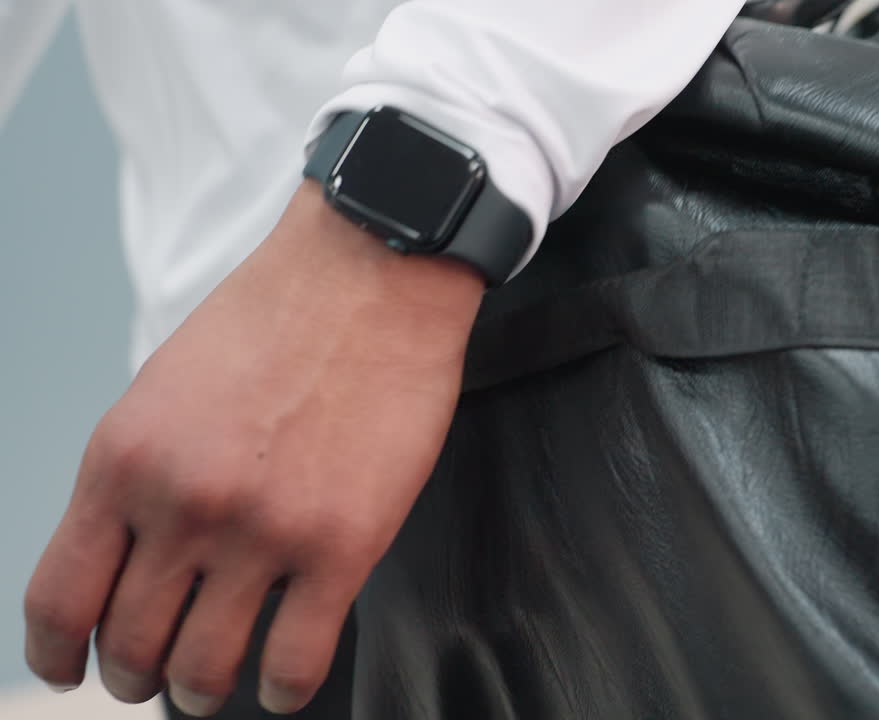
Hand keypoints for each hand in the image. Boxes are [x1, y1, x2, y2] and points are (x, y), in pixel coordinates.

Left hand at [23, 181, 484, 715]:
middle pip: (133, 646)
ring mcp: (264, 530)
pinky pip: (296, 660)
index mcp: (124, 462)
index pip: (60, 600)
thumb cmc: (275, 320)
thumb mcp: (164, 390)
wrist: (371, 274)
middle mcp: (183, 505)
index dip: (61, 655)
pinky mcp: (344, 544)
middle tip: (158, 677)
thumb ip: (140, 478)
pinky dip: (283, 690)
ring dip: (204, 691)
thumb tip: (135, 560)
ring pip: (207, 669)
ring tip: (218, 684)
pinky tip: (284, 682)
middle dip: (139, 677)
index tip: (77, 669)